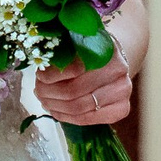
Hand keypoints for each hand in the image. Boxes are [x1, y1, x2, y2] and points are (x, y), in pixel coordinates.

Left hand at [35, 0, 145, 126]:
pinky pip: (87, 119)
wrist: (113, 59)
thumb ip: (61, 51)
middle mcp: (119, 71)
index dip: (51, 75)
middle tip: (37, 91)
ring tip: (44, 100)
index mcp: (108, 49)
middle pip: (73, 92)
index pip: (74, 69)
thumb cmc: (89, 49)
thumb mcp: (76, 41)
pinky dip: (66, 117)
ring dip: (54, 106)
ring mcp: (123, 92)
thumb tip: (38, 65)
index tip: (39, 75)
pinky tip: (56, 110)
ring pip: (78, 108)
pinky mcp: (121, 109)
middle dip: (48, 93)